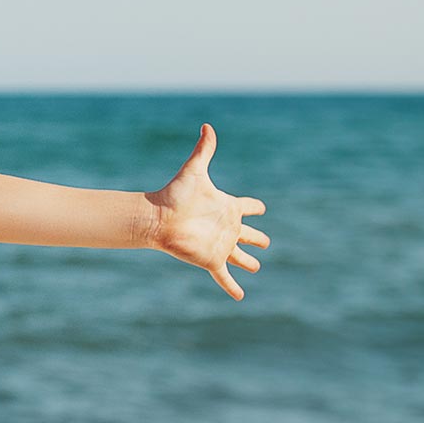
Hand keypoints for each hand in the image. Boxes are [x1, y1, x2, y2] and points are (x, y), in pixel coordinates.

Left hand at [145, 124, 269, 299]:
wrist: (158, 218)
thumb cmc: (175, 195)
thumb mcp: (194, 171)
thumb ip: (203, 150)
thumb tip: (207, 125)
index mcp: (226, 207)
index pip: (248, 207)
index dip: (256, 207)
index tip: (262, 208)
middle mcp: (226, 227)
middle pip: (248, 234)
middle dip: (258, 238)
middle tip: (265, 242)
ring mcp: (220, 245)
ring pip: (240, 256)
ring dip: (248, 262)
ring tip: (255, 266)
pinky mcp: (212, 260)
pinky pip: (225, 277)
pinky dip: (232, 287)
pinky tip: (239, 297)